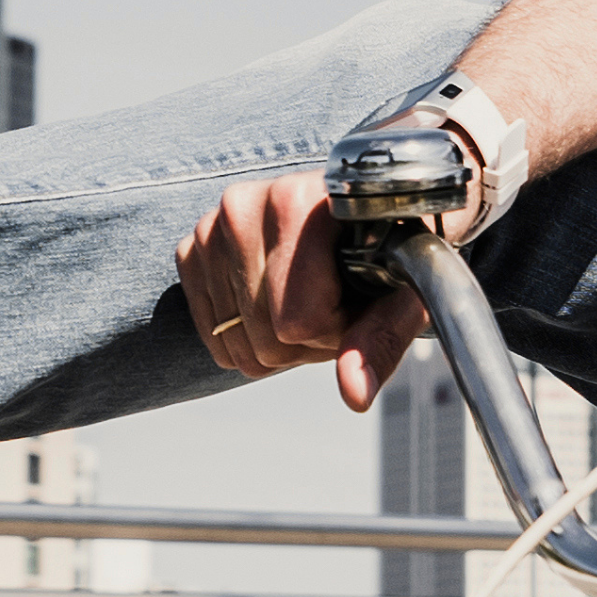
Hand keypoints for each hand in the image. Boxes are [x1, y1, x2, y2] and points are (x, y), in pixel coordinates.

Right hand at [182, 167, 431, 409]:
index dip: (339, 329)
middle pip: (266, 338)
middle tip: (337, 300)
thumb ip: (382, 338)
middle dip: (309, 339)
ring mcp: (211, 228)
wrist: (366, 208)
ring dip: (279, 338)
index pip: (298, 320)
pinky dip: (247, 336)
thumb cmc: (392, 244)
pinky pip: (213, 335)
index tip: (360, 296)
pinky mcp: (192, 248)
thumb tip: (353, 394)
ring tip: (310, 294)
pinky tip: (276, 300)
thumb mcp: (404, 287)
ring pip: (238, 342)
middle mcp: (243, 206)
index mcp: (297, 203)